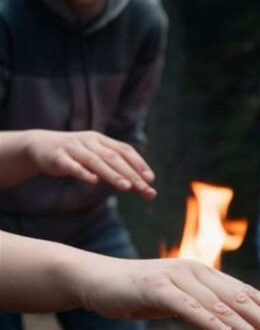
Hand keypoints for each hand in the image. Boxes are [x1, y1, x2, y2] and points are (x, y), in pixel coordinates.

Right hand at [25, 129, 156, 198]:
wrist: (39, 146)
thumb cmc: (74, 155)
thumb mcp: (95, 157)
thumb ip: (114, 168)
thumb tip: (140, 184)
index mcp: (101, 140)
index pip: (124, 150)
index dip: (138, 164)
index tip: (150, 179)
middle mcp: (90, 142)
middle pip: (114, 158)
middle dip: (131, 174)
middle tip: (145, 189)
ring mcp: (74, 149)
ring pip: (96, 162)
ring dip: (113, 175)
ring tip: (127, 187)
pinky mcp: (58, 158)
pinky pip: (72, 166)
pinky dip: (84, 173)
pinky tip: (94, 181)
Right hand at [79, 256, 259, 329]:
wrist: (97, 280)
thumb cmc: (139, 294)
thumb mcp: (178, 303)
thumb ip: (204, 311)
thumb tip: (234, 328)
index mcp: (205, 275)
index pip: (247, 293)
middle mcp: (197, 272)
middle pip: (241, 301)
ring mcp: (177, 278)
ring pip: (221, 308)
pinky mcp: (157, 288)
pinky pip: (189, 308)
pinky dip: (211, 321)